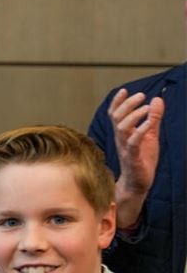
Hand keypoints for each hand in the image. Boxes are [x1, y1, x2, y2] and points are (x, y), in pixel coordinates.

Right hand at [108, 89, 163, 228]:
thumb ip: (153, 118)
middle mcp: (120, 139)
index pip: (115, 114)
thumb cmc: (142, 159)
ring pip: (122, 128)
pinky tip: (148, 124)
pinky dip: (140, 131)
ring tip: (146, 108)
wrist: (138, 183)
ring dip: (133, 116)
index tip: (124, 90)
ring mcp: (125, 148)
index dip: (118, 102)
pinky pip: (133, 143)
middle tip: (141, 95)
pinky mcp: (132, 157)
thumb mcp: (150, 135)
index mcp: (123, 133)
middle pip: (117, 117)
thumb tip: (157, 100)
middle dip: (127, 104)